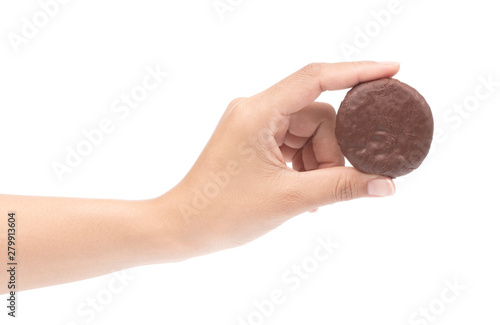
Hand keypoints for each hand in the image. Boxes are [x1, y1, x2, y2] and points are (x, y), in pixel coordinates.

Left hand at [155, 61, 398, 257]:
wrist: (183, 227)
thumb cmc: (224, 212)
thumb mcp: (291, 199)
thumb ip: (342, 187)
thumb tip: (386, 184)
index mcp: (258, 112)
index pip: (316, 78)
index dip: (357, 72)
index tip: (392, 72)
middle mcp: (255, 109)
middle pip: (317, 116)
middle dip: (332, 151)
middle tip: (331, 184)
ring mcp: (253, 124)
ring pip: (308, 132)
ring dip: (319, 163)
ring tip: (309, 196)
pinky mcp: (253, 139)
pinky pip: (293, 142)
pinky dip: (305, 165)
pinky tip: (304, 192)